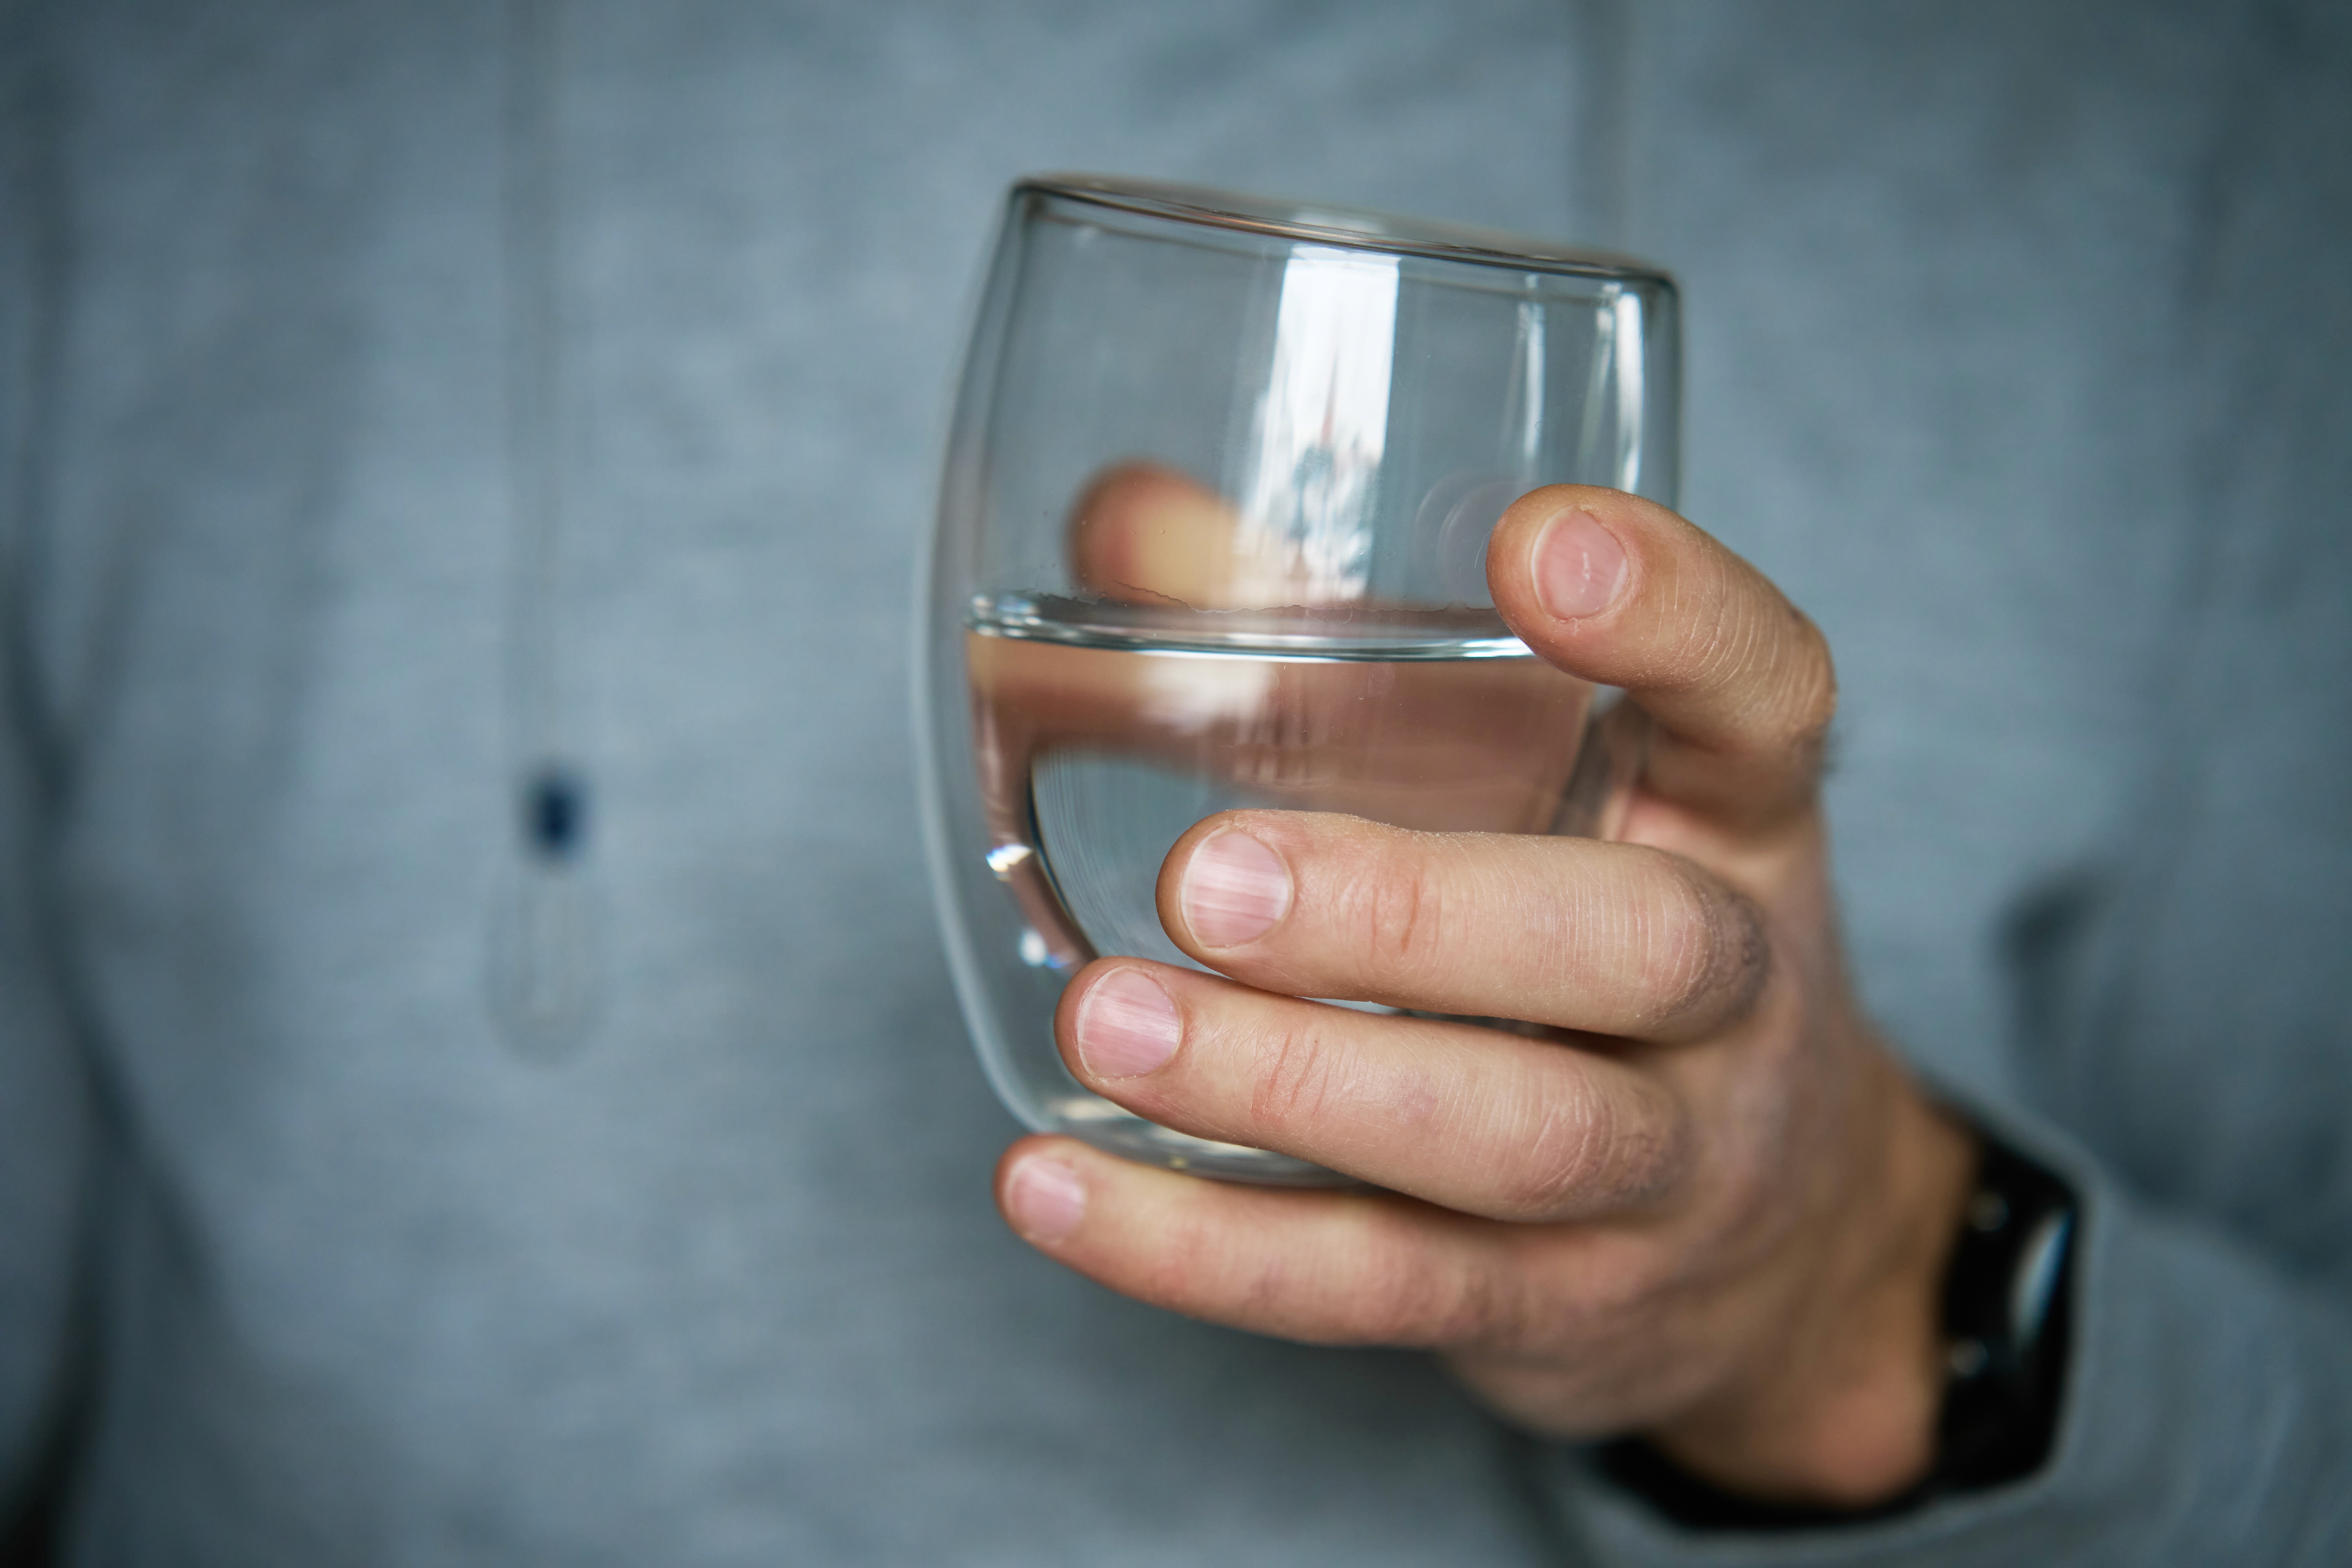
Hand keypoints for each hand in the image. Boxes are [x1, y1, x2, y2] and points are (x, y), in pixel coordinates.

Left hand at [992, 484, 1977, 1507]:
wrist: (1770, 1249)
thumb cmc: (1590, 935)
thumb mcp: (1534, 787)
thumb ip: (1348, 647)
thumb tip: (1125, 515)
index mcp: (1736, 817)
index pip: (1767, 695)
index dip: (1677, 616)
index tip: (1539, 542)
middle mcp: (1733, 987)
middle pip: (1635, 945)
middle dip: (1419, 911)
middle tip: (1206, 874)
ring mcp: (1661, 1170)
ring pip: (1513, 1137)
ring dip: (1296, 1083)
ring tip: (1106, 1018)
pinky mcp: (1550, 1308)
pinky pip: (1382, 1289)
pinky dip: (1204, 1251)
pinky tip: (1051, 1183)